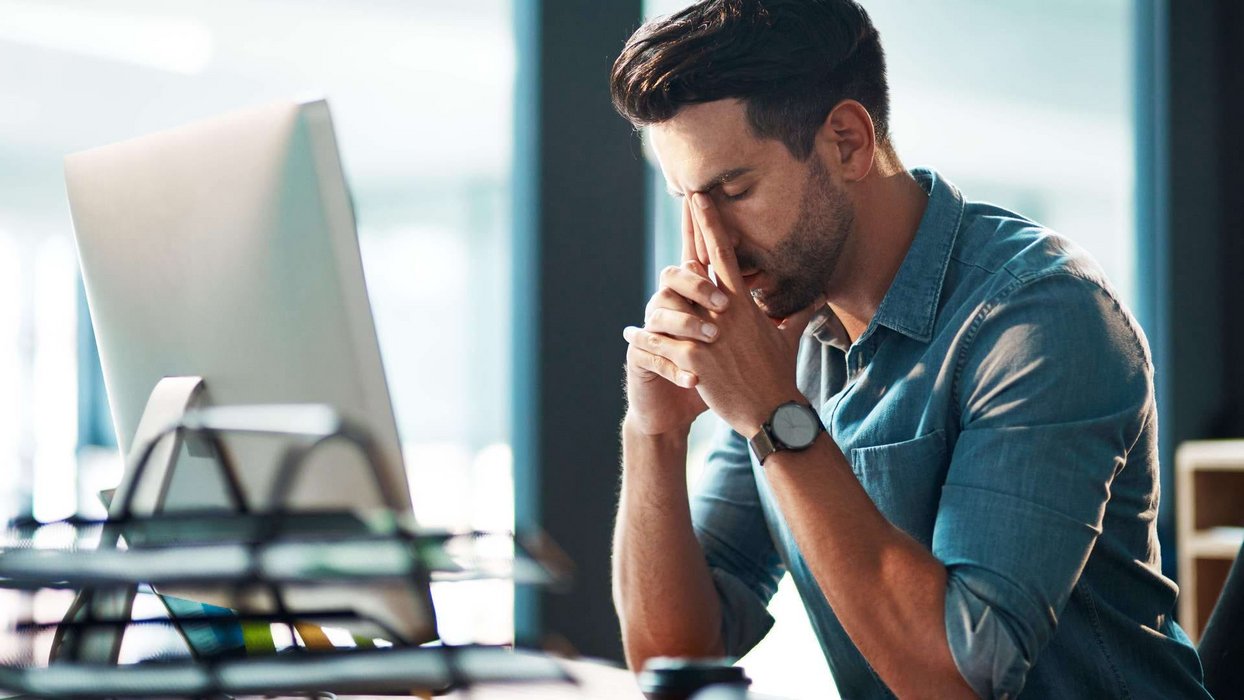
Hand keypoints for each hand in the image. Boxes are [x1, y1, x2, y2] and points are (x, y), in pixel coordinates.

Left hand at [626, 193, 819, 436]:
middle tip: (684, 196)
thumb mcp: (788, 340)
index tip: (702, 198)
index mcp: (744, 304)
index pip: (726, 254)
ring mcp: (710, 333)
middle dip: (693, 229)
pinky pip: (664, 342)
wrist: (773, 412)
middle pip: (702, 263)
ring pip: (677, 301)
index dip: (713, 225)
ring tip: (651, 282)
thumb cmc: (779, 376)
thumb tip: (817, 298)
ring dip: (663, 291)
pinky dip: (647, 339)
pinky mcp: (696, 358)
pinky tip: (630, 336)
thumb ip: (796, 314)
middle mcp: (726, 312)